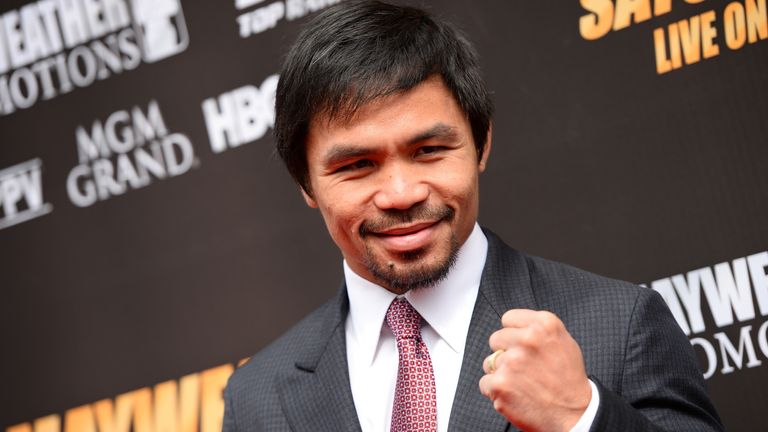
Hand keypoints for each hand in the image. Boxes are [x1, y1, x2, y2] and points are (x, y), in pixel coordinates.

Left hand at [479, 309, 590, 431]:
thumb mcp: (564, 343)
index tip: (519, 344)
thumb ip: (539, 330)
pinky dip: (496, 391)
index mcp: (544, 324)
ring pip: (489, 362)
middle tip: (523, 368)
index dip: (513, 333)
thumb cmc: (569, 381)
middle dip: (505, 352)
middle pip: (496, 339)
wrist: (575, 416)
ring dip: (501, 373)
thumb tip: (517, 326)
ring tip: (523, 384)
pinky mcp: (500, 383)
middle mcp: (528, 339)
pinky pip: (485, 382)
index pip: (508, 318)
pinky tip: (515, 395)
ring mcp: (512, 361)